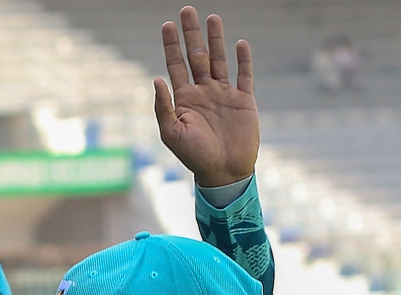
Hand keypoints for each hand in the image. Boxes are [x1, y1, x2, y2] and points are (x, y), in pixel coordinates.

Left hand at [154, 6, 258, 186]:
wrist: (224, 172)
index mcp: (184, 99)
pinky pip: (244, 76)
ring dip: (215, 40)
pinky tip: (240, 43)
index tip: (166, 25)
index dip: (171, 45)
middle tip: (187, 10)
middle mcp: (203, 92)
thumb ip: (163, 107)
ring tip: (212, 18)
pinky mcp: (244, 101)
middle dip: (191, 34)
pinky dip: (243, 60)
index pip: (175, 65)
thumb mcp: (171, 133)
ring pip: (219, 60)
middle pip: (196, 56)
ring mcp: (223, 95)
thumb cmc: (194, 156)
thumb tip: (156, 78)